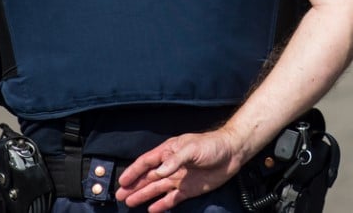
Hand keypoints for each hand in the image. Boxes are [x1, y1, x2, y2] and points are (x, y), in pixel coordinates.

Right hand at [116, 128, 247, 212]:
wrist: (232, 153)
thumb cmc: (211, 145)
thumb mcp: (192, 148)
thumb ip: (175, 160)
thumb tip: (159, 172)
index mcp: (169, 152)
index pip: (146, 162)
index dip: (133, 171)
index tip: (122, 181)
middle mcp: (171, 166)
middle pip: (148, 177)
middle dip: (134, 186)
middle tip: (120, 196)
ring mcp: (179, 178)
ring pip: (156, 188)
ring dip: (143, 195)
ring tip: (130, 202)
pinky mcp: (188, 189)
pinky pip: (171, 199)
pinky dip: (161, 204)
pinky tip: (151, 210)